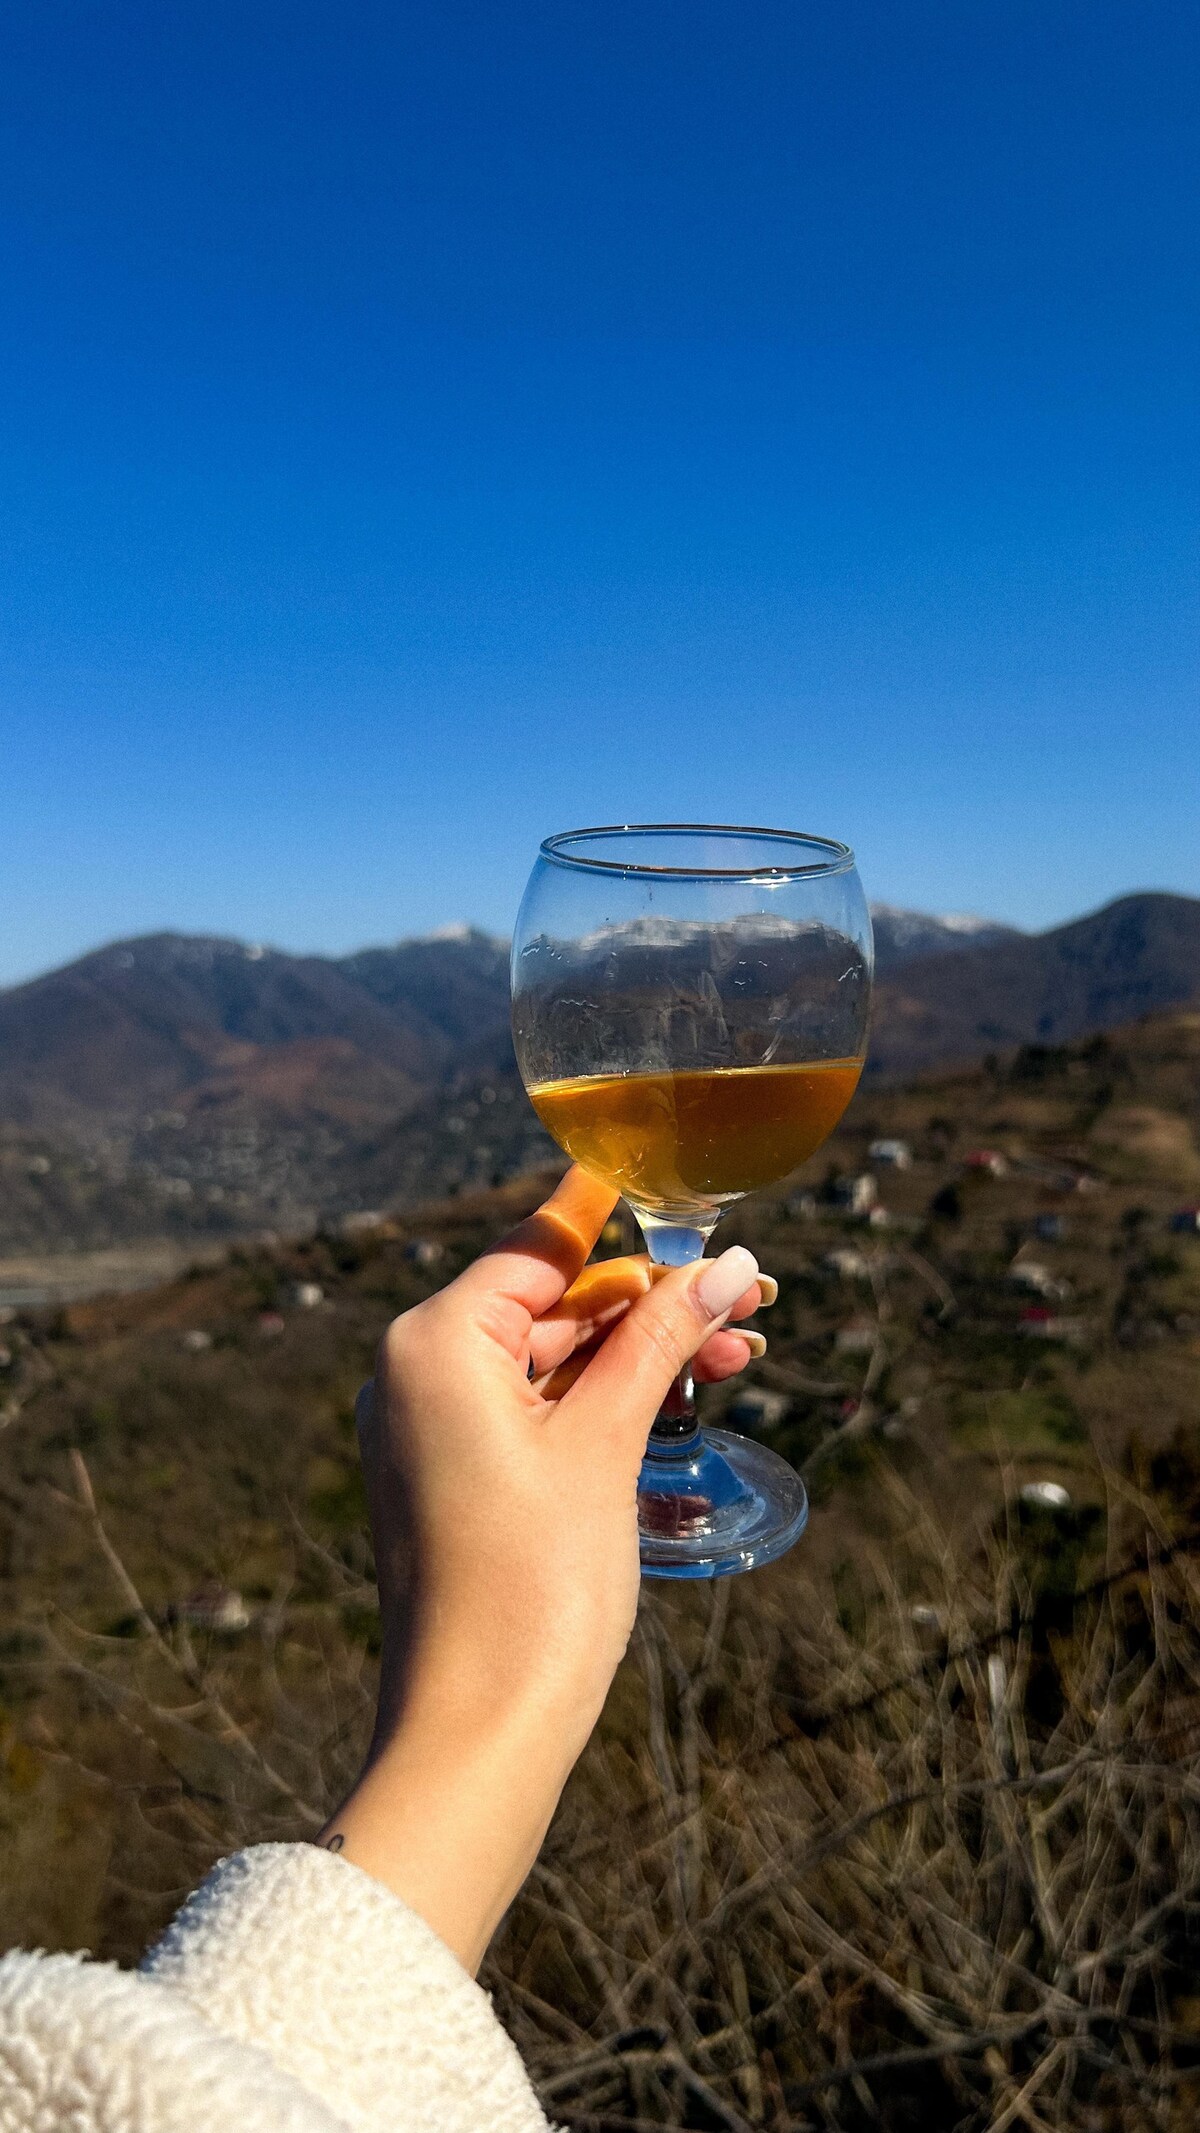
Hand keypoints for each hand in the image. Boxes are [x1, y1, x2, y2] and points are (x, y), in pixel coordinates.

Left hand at [318, 1167, 772, 1969]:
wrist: (478, 1732)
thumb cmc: (534, 1583)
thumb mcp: (607, 1442)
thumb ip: (660, 1341)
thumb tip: (727, 1265)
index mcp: (436, 1341)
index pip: (538, 1245)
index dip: (614, 1214)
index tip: (666, 1171)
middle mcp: (416, 1373)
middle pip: (550, 1303)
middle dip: (650, 1302)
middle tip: (751, 1297)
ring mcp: (430, 1431)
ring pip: (550, 1361)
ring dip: (637, 1357)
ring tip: (736, 1356)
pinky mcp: (452, 1482)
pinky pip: (532, 1413)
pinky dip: (599, 1405)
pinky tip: (674, 1403)